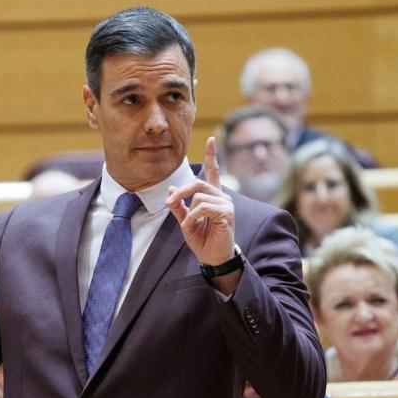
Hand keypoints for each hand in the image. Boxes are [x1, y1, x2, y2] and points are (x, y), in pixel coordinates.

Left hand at [165, 137, 238, 292]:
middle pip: (198, 183)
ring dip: (188, 212)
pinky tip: (191, 227)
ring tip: (188, 225)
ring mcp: (226, 204)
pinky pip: (202, 207)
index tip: (212, 139)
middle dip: (181, 191)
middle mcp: (222, 197)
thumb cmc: (202, 239)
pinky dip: (192, 217)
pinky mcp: (226, 214)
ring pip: (199, 196)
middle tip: (171, 202)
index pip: (213, 172)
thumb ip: (178, 205)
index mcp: (213, 196)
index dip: (212, 155)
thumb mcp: (185, 220)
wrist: (213, 258)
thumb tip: (170, 189)